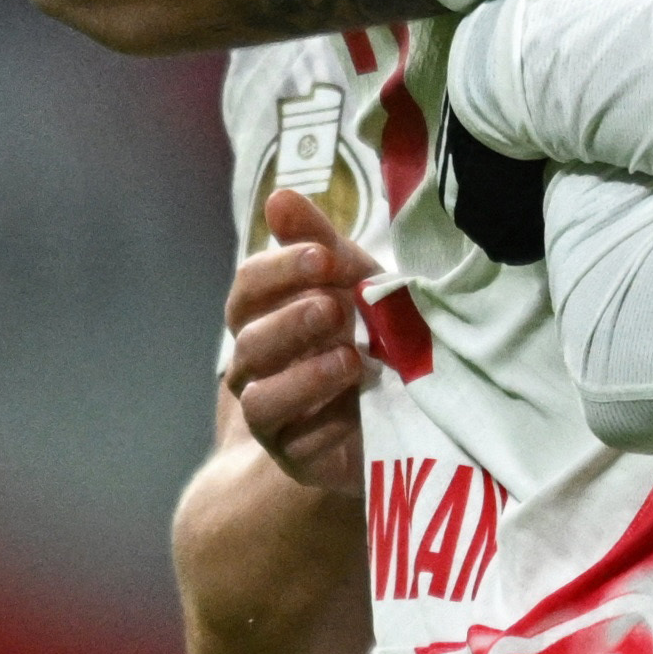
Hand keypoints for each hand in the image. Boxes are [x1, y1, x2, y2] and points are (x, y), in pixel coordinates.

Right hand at [224, 189, 383, 490]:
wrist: (404, 420)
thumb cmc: (376, 339)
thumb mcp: (360, 286)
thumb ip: (320, 245)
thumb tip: (279, 197)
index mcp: (267, 316)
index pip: (248, 288)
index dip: (277, 270)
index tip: (321, 256)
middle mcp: (258, 365)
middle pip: (248, 340)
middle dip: (290, 320)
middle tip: (336, 306)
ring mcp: (272, 415)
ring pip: (259, 396)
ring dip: (303, 374)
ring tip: (351, 358)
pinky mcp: (297, 457)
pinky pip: (292, 441)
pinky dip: (321, 422)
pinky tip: (354, 405)